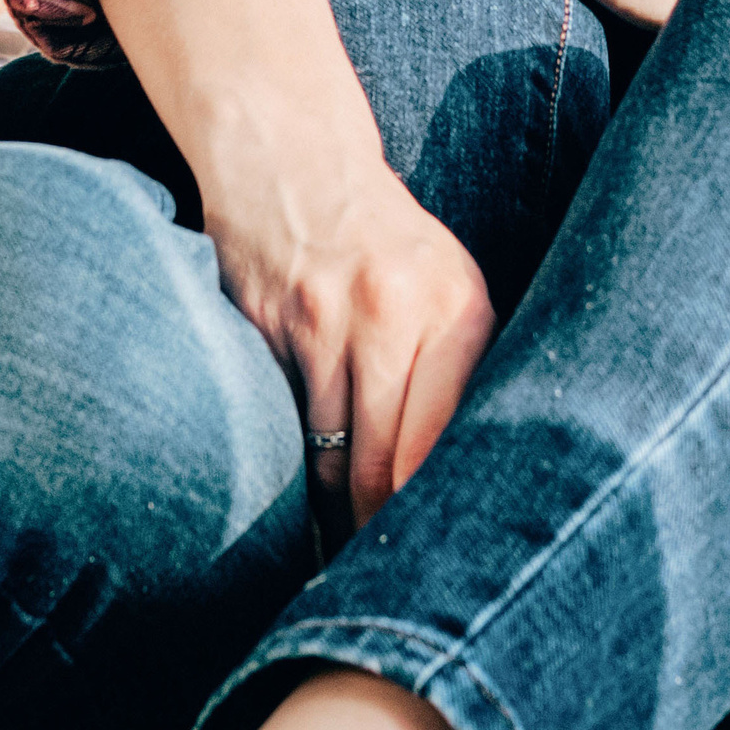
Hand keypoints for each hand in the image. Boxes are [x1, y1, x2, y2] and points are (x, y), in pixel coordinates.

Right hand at [202, 153, 493, 533]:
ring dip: (329, 507)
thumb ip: (462, 372)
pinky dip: (288, 461)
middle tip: (381, 573)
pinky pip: (281, 423)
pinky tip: (295, 486)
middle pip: (381, 462)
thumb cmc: (386, 241)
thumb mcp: (450, 286)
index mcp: (455, 307)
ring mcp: (318, 319)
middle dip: (377, 527)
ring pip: (324, 453)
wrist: (292, 156)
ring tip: (339, 545)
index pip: (444, 444)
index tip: (430, 561)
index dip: (429, 514)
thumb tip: (467, 485)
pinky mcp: (261, 325)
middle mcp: (389, 312)